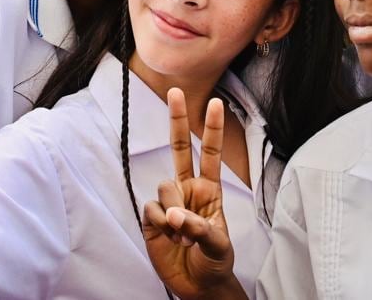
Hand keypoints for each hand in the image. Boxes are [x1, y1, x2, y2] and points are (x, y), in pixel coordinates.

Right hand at [142, 88, 242, 299]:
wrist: (198, 286)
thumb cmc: (214, 260)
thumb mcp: (218, 245)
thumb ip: (199, 228)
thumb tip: (175, 215)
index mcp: (209, 189)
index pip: (209, 154)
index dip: (212, 129)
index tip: (216, 104)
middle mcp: (187, 189)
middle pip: (178, 148)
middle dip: (176, 119)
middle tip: (175, 91)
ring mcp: (169, 202)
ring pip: (164, 187)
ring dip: (174, 211)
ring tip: (183, 236)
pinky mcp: (152, 219)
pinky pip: (152, 210)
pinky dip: (162, 225)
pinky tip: (169, 239)